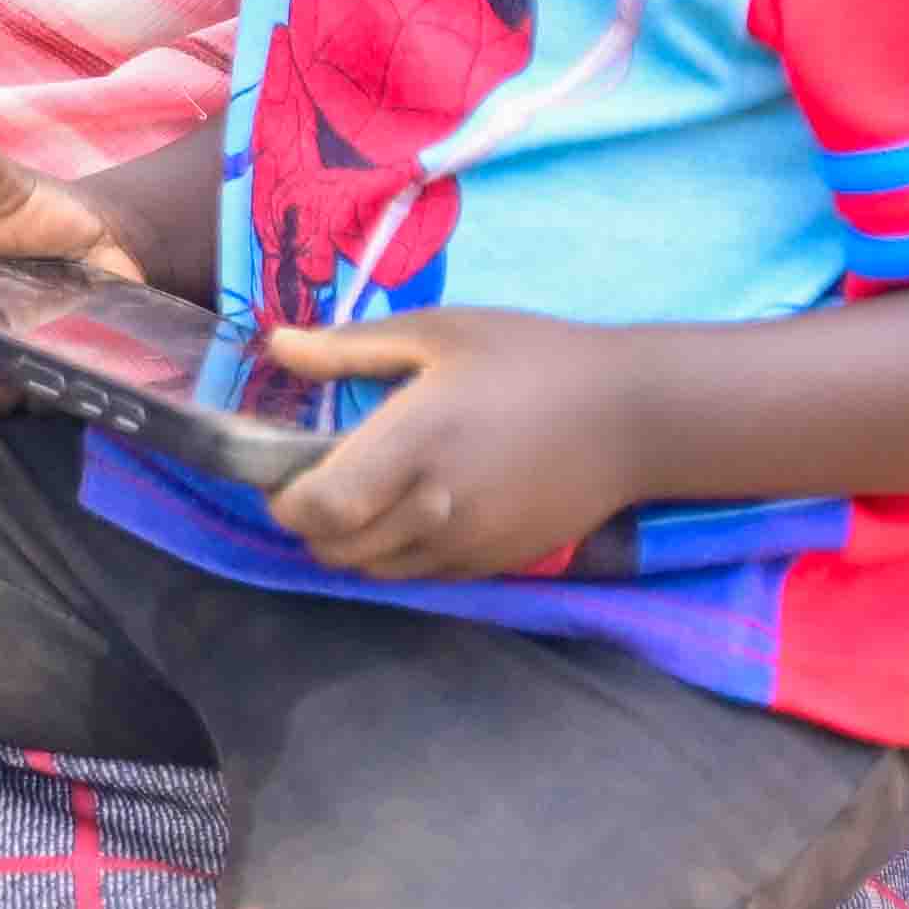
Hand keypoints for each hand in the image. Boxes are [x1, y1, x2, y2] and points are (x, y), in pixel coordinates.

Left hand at [254, 309, 658, 583]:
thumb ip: (350, 348)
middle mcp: (434, 507)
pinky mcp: (494, 564)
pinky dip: (394, 554)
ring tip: (360, 494)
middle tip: (315, 480)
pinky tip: (407, 510)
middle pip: (336, 549)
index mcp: (413, 444)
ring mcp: (466, 544)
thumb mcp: (439, 332)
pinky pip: (418, 576)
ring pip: (373, 570)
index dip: (284, 499)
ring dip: (350, 542)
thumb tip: (277, 346)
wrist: (631, 416)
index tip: (283, 470)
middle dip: (309, 523)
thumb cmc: (530, 358)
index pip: (319, 509)